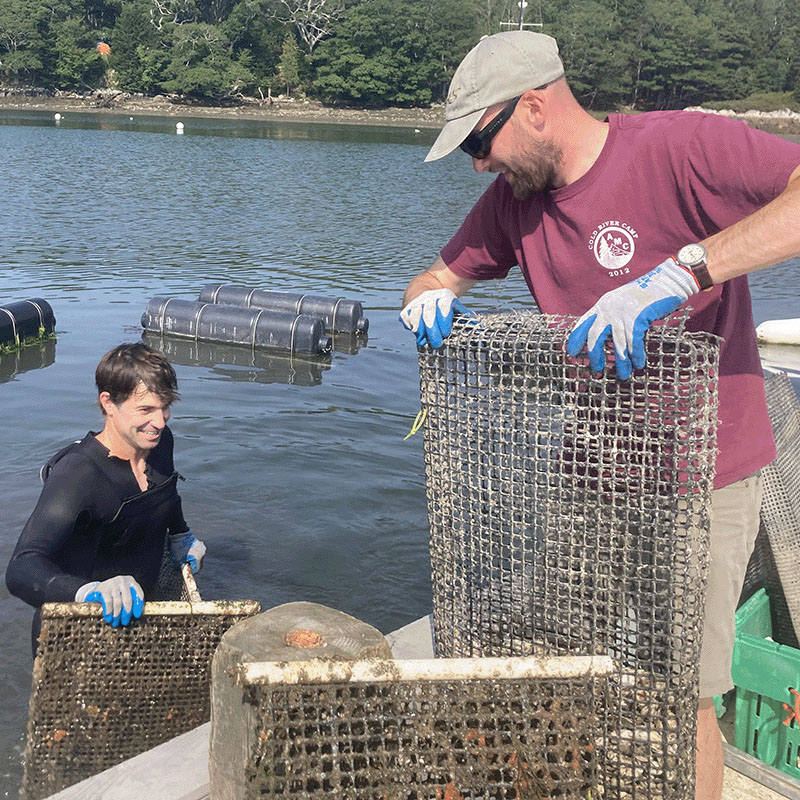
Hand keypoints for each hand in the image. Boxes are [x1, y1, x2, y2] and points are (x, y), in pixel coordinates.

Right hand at [75, 576, 143, 626]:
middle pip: (128, 599)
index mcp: (131, 581)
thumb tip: (138, 614)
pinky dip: (109, 612)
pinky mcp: (103, 589)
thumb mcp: (124, 593)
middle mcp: (123, 581)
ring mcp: (112, 584)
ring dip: (117, 614)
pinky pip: (108, 602)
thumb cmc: (115, 593)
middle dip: (127, 613)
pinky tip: (109, 618)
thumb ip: (132, 600)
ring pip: (118, 602)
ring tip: (116, 622)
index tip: (137, 615)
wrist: (97, 589)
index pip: (138, 593)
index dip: (139, 605)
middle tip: (125, 622)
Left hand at [169, 531, 205, 573]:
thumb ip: (180, 568)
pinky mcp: (200, 544)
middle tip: (184, 564)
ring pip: (198, 558)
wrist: (179, 533)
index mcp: (198, 558)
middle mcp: (202, 553)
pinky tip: (187, 552)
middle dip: (191, 565)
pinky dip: (193, 554)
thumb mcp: (176, 560)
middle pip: (198, 564)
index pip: (196, 570)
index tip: (184, 570)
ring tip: (185, 557)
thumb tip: (182, 572)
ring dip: (193, 559)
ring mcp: (202, 548)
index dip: (190, 571)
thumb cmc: (178, 546)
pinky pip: (198, 552)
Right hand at [399, 288, 471, 347]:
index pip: (443, 309)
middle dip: (433, 331)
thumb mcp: (453, 304)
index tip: (446, 333)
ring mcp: (415, 304)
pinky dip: (414, 331)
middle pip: (429, 316)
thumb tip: (478, 326)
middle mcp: (428, 300)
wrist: (421, 289)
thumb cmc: (441, 302)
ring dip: (422, 332)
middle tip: (438, 343)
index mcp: (442, 297)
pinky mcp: (406, 311)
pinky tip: (420, 336)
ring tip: (426, 341)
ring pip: (417, 320)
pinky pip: (409, 322)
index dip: (444, 321)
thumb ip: (463, 314)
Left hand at [566, 258, 697, 379]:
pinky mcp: (637, 317)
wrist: (667, 281)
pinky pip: (634, 342)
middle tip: (596, 368)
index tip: (571, 352)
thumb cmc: (645, 294)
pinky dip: (636, 355)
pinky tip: (639, 364)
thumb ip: (611, 316)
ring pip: (617, 343)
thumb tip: (606, 339)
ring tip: (622, 375)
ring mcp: (622, 313)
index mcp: (602, 305)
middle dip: (594, 354)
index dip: (576, 339)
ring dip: (621, 362)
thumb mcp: (620, 302)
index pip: (583, 323)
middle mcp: (608, 309)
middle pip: (595, 336)